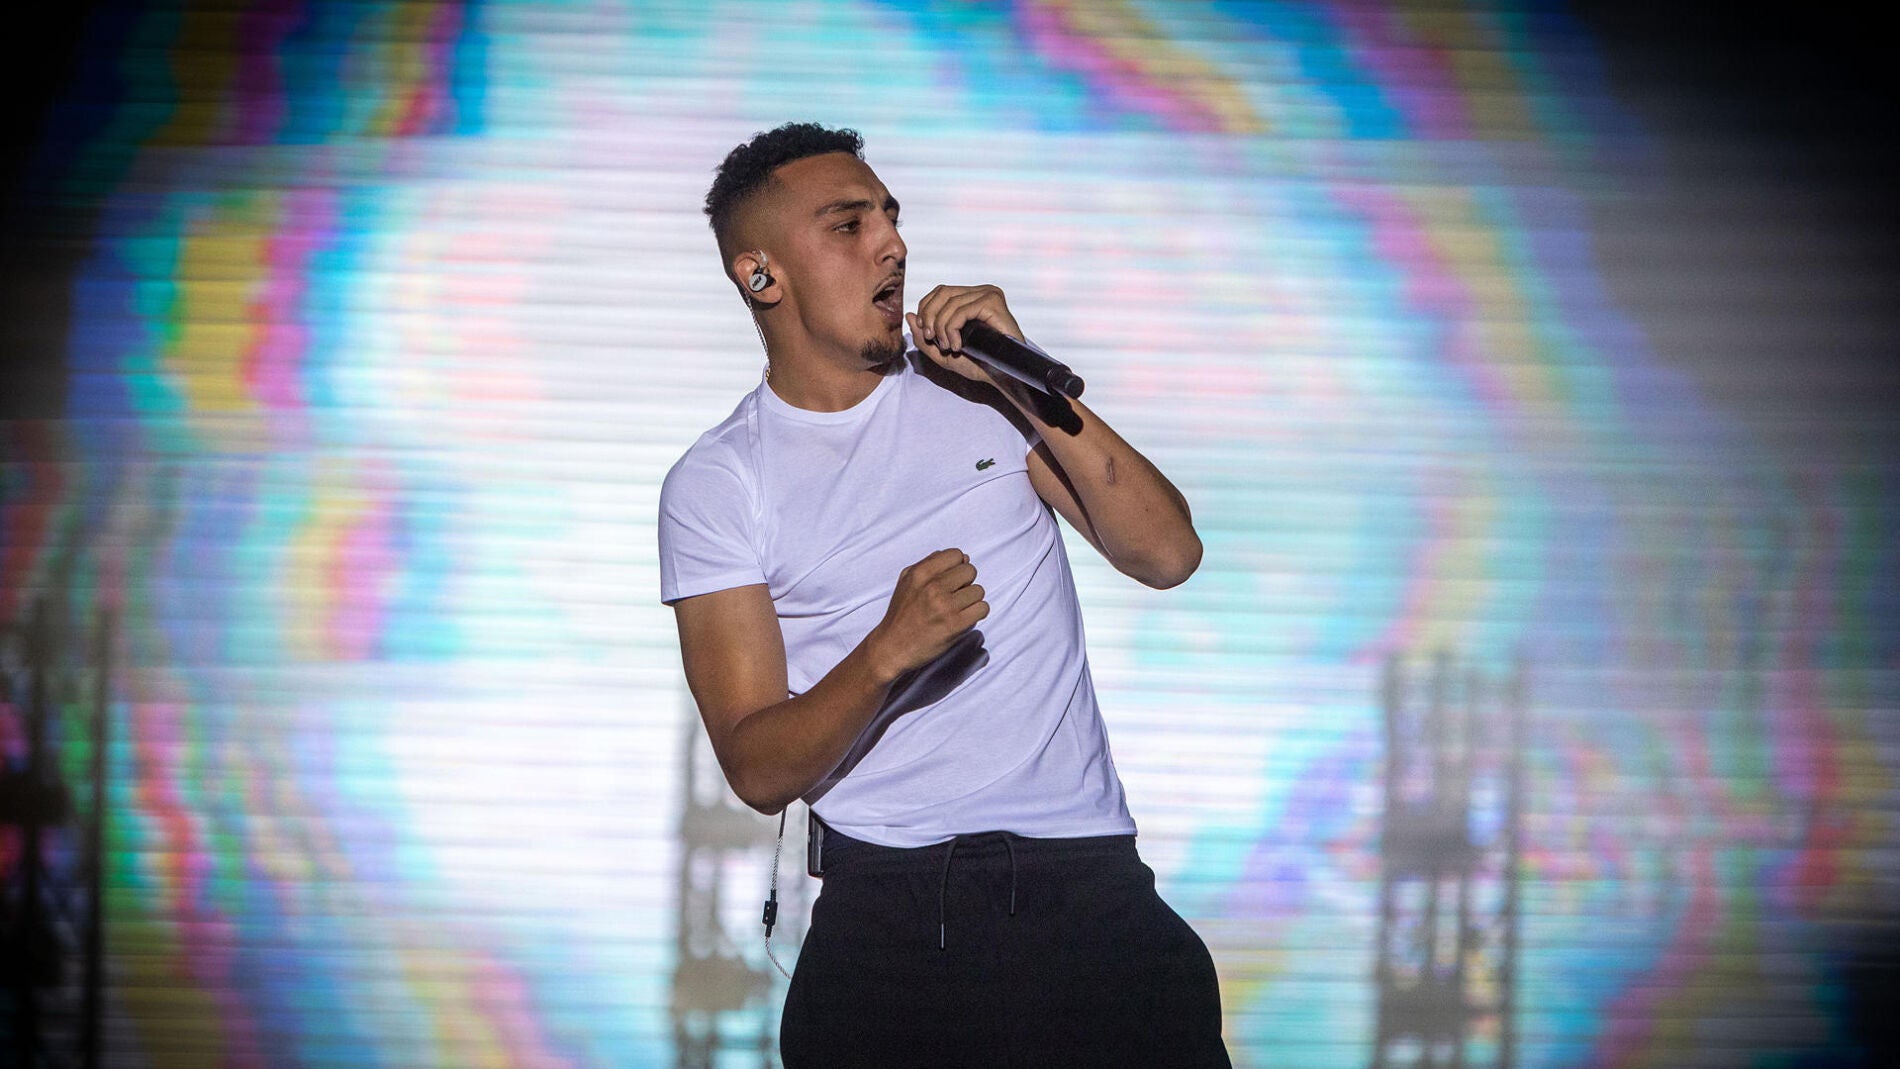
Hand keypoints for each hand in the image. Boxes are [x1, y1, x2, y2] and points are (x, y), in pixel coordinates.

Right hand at [864, 548, 988, 679]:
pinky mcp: (955, 625)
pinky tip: (965, 617)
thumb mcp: (907, 581)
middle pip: (970, 571)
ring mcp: (945, 606)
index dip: (957, 566)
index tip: (951, 579)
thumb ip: (931, 564)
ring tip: (958, 609)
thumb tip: (963, 557)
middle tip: (955, 595)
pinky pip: (983, 608)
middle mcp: (933, 587)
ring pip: (979, 591)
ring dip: (972, 600)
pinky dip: (977, 613)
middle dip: (966, 582)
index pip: (956, 554)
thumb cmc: (901, 615)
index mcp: (920, 573)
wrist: (892, 647)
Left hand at [907, 284, 1023, 384]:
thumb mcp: (942, 353)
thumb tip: (909, 315)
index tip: (926, 334)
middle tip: (932, 339)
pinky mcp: (993, 303)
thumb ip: (923, 337)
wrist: (1002, 377)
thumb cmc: (979, 365)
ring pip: (950, 302)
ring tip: (950, 347)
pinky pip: (962, 310)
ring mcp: (989, 295)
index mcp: (971, 298)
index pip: (939, 292)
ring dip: (942, 328)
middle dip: (930, 317)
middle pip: (942, 292)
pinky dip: (953, 329)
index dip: (926, 309)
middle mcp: (981, 292)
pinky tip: (959, 346)